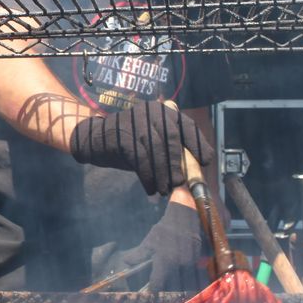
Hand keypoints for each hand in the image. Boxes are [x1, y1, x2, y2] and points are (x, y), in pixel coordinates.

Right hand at [69, 100, 213, 195]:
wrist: (95, 139)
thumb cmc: (129, 143)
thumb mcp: (152, 142)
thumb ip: (171, 150)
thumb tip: (191, 172)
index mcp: (163, 112)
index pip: (187, 125)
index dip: (199, 143)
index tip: (206, 161)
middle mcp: (152, 112)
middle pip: (172, 137)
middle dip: (179, 163)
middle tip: (180, 183)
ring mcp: (136, 122)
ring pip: (156, 149)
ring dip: (162, 173)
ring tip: (164, 190)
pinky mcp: (123, 136)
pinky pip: (141, 159)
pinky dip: (147, 176)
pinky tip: (150, 188)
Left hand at [120, 201, 201, 291]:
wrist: (184, 217)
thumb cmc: (164, 230)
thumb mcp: (149, 241)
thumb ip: (139, 254)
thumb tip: (126, 262)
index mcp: (165, 261)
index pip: (158, 282)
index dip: (153, 290)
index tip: (149, 295)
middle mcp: (179, 264)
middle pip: (171, 280)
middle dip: (165, 280)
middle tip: (161, 275)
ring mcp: (190, 262)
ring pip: (181, 275)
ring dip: (175, 274)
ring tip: (171, 264)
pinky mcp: (198, 258)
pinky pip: (189, 268)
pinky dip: (184, 267)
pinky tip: (179, 259)